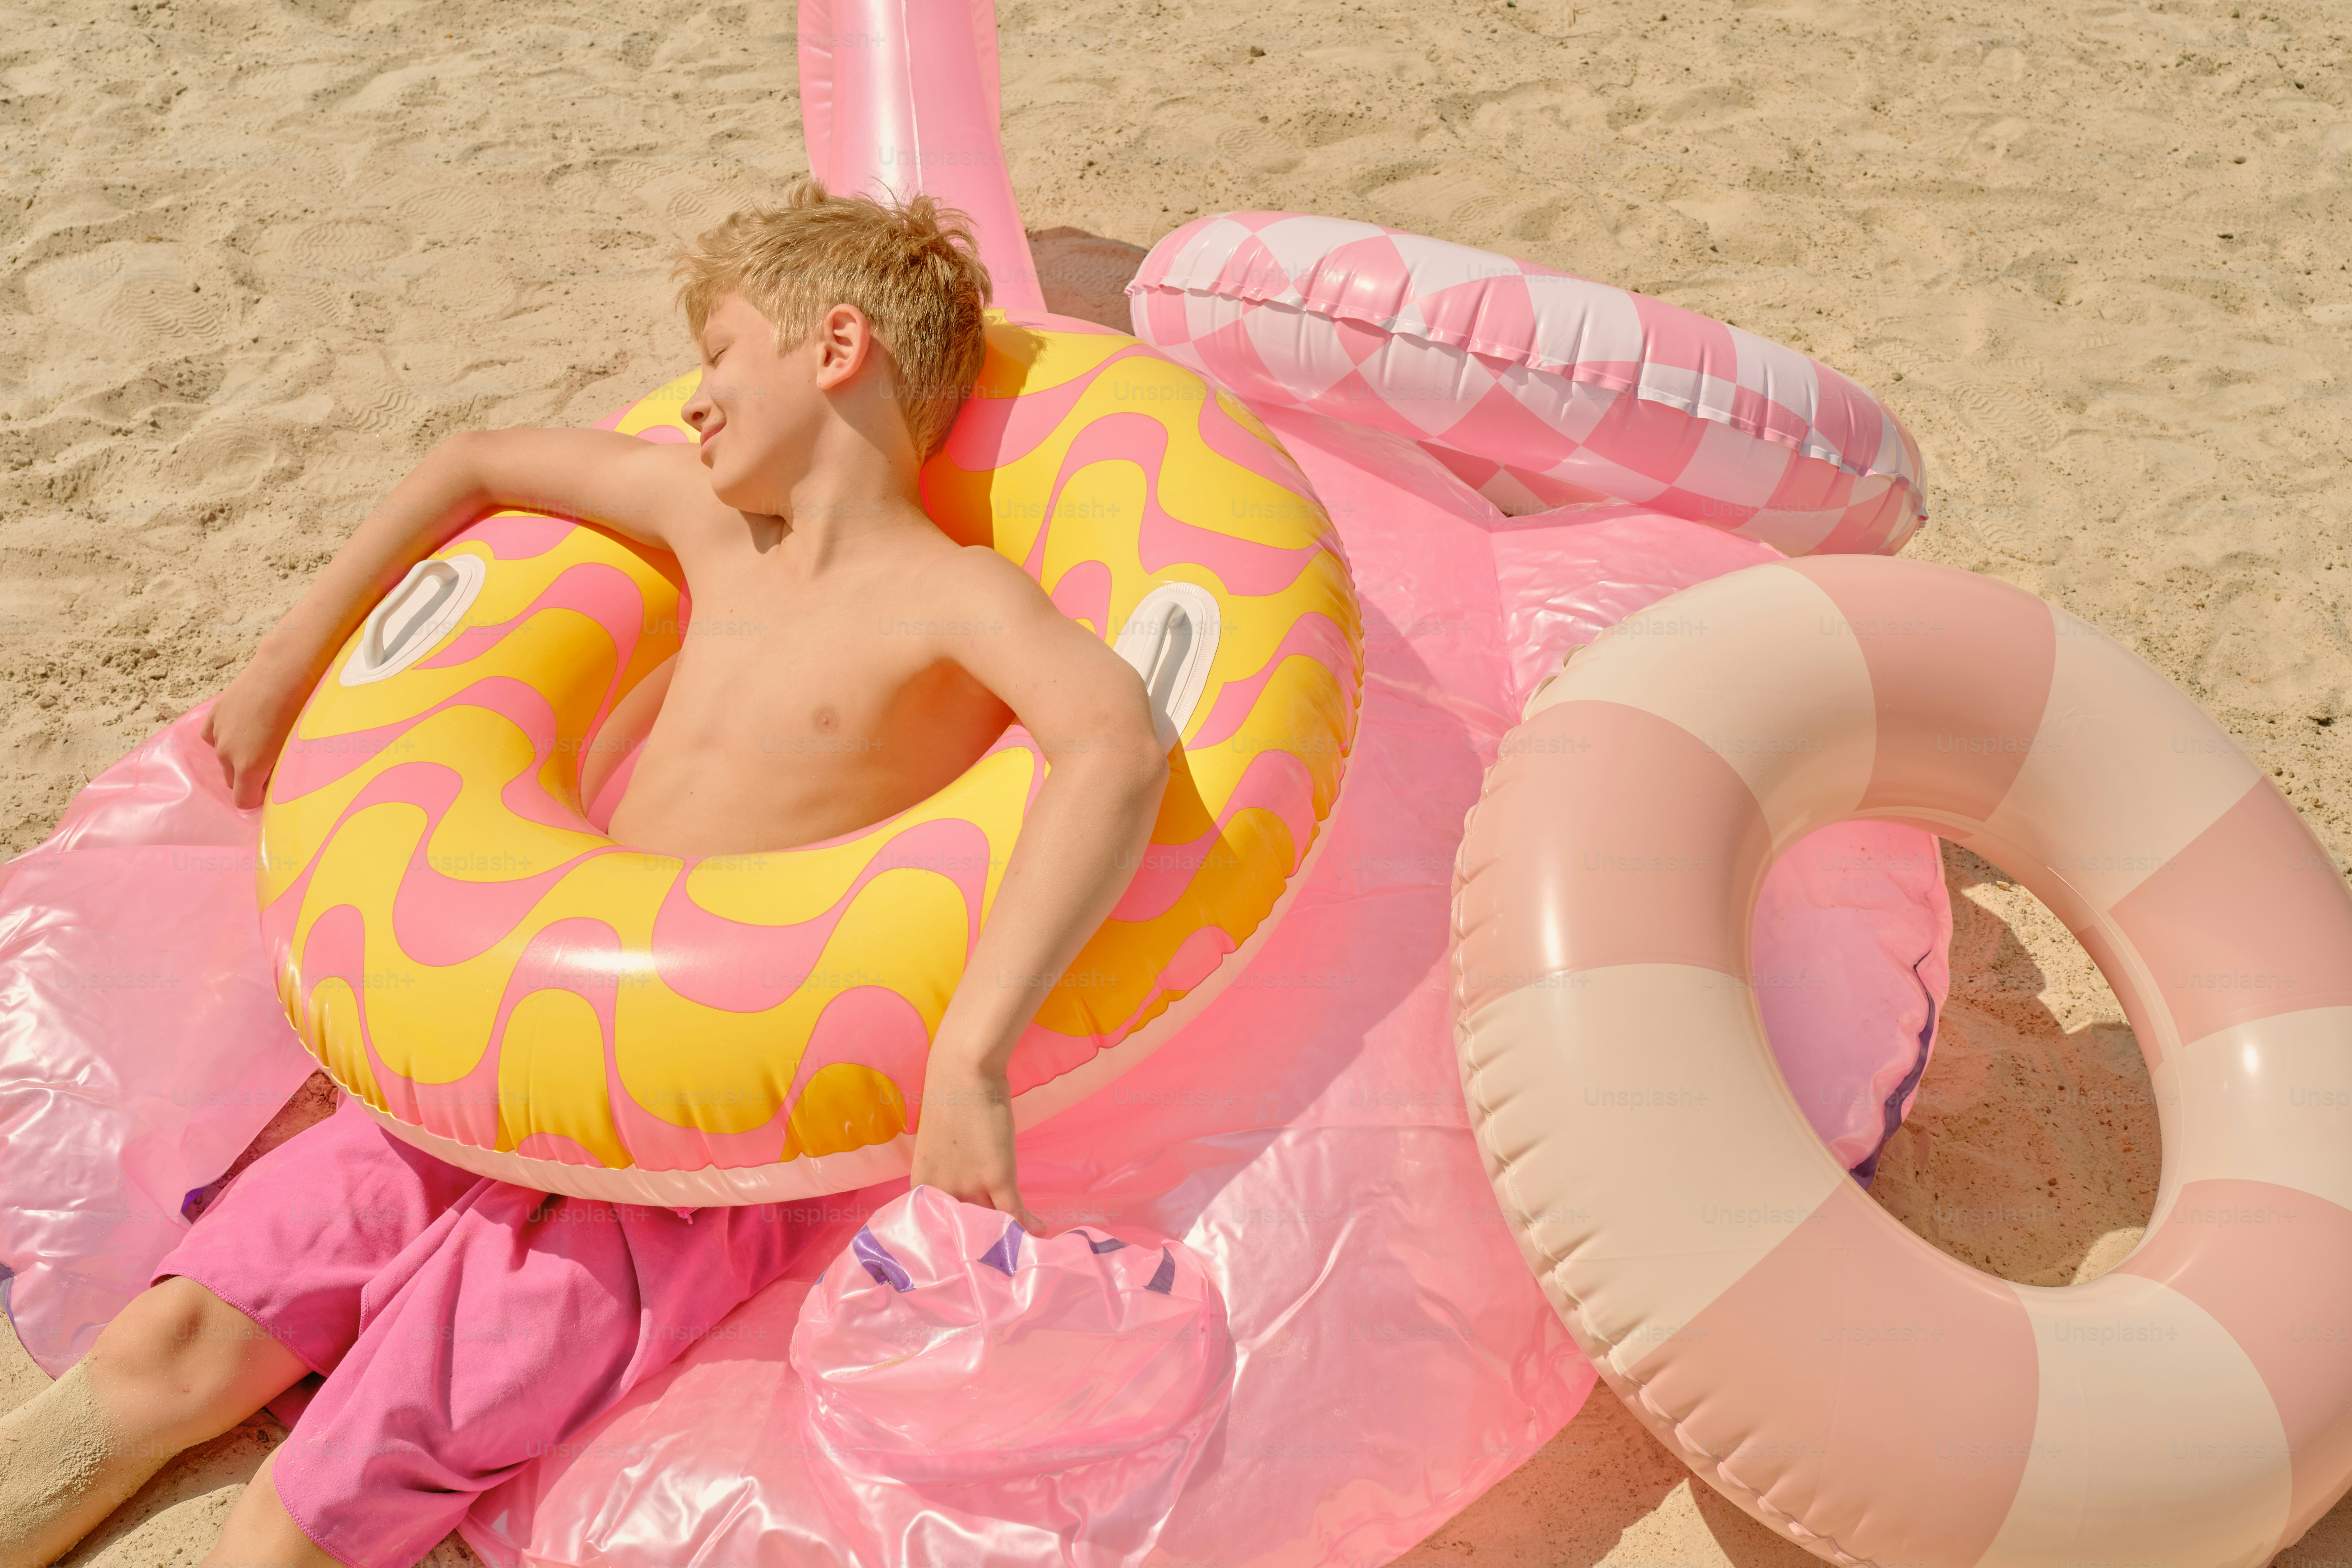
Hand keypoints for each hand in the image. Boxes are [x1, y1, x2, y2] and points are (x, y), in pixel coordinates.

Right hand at [200, 644, 317, 809]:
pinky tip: (243, 727)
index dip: (259, 797)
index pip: (243, 801)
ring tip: (261, 738)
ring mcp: (218, 733)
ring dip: (237, 756)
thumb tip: (277, 783)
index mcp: (248, 768)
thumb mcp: (296, 751)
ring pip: (223, 758)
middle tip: (271, 760)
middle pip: (232, 780)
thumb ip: (282, 773)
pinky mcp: (215, 714)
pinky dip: (225, 736)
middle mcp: (227, 754)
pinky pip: (213, 736)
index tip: (272, 785)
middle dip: (249, 777)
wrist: (284, 672)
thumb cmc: (301, 713)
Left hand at [908, 1059, 1044, 1235]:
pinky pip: (1014, 1212)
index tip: (967, 1248)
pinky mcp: (997, 1177)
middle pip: (962, 1230)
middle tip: (994, 1257)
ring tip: (1017, 1250)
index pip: (935, 1226)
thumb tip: (966, 1191)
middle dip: (979, 1246)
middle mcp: (942, 1192)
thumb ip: (949, 1173)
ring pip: (989, 1225)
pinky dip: (1027, 1225)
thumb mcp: (937, 1146)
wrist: (963, 1070)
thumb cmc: (949, 1101)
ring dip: (1005, 1239)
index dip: (953, 1239)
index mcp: (921, 1185)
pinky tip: (1040, 1231)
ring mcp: (969, 1186)